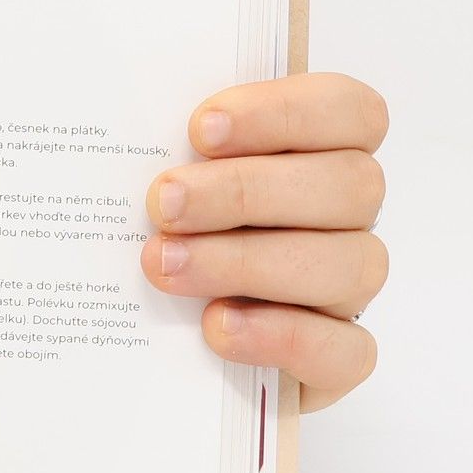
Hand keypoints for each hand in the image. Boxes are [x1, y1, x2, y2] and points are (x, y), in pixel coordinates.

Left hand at [142, 74, 388, 411]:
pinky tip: (216, 325)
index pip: (350, 111)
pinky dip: (279, 335)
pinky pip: (344, 350)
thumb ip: (165, 145)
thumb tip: (122, 120)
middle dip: (246, 191)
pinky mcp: (338, 360)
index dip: (286, 113)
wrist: (153, 340)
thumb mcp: (161, 178)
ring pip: (348, 264)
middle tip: (163, 205)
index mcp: (324, 153)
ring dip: (248, 261)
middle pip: (348, 186)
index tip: (201, 129)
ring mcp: (348, 289)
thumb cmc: (165, 231)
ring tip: (165, 266)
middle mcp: (348, 218)